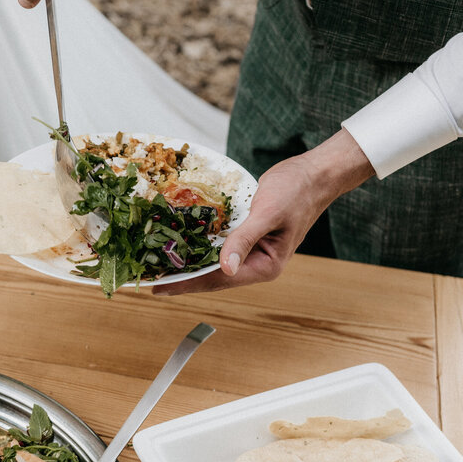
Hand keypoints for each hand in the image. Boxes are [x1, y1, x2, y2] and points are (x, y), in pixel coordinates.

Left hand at [154, 130, 375, 294]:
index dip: (187, 283)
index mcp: (264, 266)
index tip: (159, 288)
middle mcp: (255, 263)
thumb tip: (225, 268)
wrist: (314, 173)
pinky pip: (218, 244)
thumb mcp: (268, 214)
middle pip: (212, 276)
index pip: (218, 280)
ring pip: (213, 261)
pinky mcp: (245, 235)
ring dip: (187, 262)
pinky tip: (179, 243)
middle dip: (182, 276)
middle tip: (148, 278)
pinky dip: (198, 244)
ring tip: (157, 265)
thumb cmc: (297, 191)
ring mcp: (251, 250)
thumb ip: (245, 239)